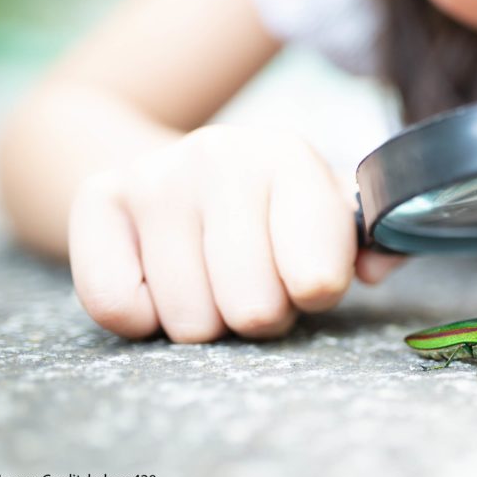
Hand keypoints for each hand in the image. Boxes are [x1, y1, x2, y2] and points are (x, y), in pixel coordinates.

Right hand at [68, 124, 402, 341]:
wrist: (180, 167)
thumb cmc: (270, 206)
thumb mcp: (329, 210)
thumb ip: (374, 241)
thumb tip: (379, 267)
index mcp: (289, 158)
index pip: (318, 279)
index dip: (317, 294)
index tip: (310, 278)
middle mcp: (220, 155)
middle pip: (253, 310)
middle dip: (262, 314)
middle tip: (256, 280)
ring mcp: (155, 176)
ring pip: (190, 321)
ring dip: (207, 318)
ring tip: (213, 276)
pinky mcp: (97, 201)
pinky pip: (120, 309)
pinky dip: (145, 317)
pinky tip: (163, 280)